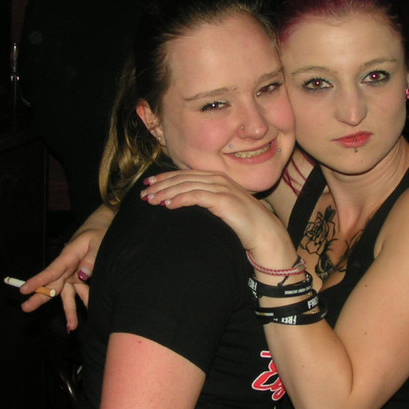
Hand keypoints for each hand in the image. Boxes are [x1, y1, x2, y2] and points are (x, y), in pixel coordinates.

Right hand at [19, 205, 114, 328]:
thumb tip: (83, 276)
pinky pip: (82, 293)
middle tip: (25, 309)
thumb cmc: (99, 231)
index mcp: (68, 256)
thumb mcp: (98, 243)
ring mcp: (74, 273)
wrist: (104, 223)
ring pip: (68, 295)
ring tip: (71, 328)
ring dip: (69, 311)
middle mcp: (68, 267)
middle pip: (53, 285)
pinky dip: (85, 304)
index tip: (24, 289)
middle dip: (40, 298)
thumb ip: (91, 260)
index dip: (38, 281)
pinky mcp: (82, 277)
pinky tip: (89, 316)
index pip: (51, 271)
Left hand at [141, 169, 292, 262]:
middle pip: (183, 178)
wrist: (265, 234)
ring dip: (166, 192)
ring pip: (187, 186)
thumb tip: (182, 203)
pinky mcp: (224, 200)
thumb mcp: (221, 208)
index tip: (148, 184)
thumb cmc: (243, 224)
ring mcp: (222, 188)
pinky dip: (181, 199)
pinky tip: (168, 205)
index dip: (165, 178)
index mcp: (216, 178)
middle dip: (161, 184)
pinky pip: (197, 196)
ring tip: (151, 200)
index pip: (185, 174)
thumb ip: (206, 201)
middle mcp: (218, 179)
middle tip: (143, 193)